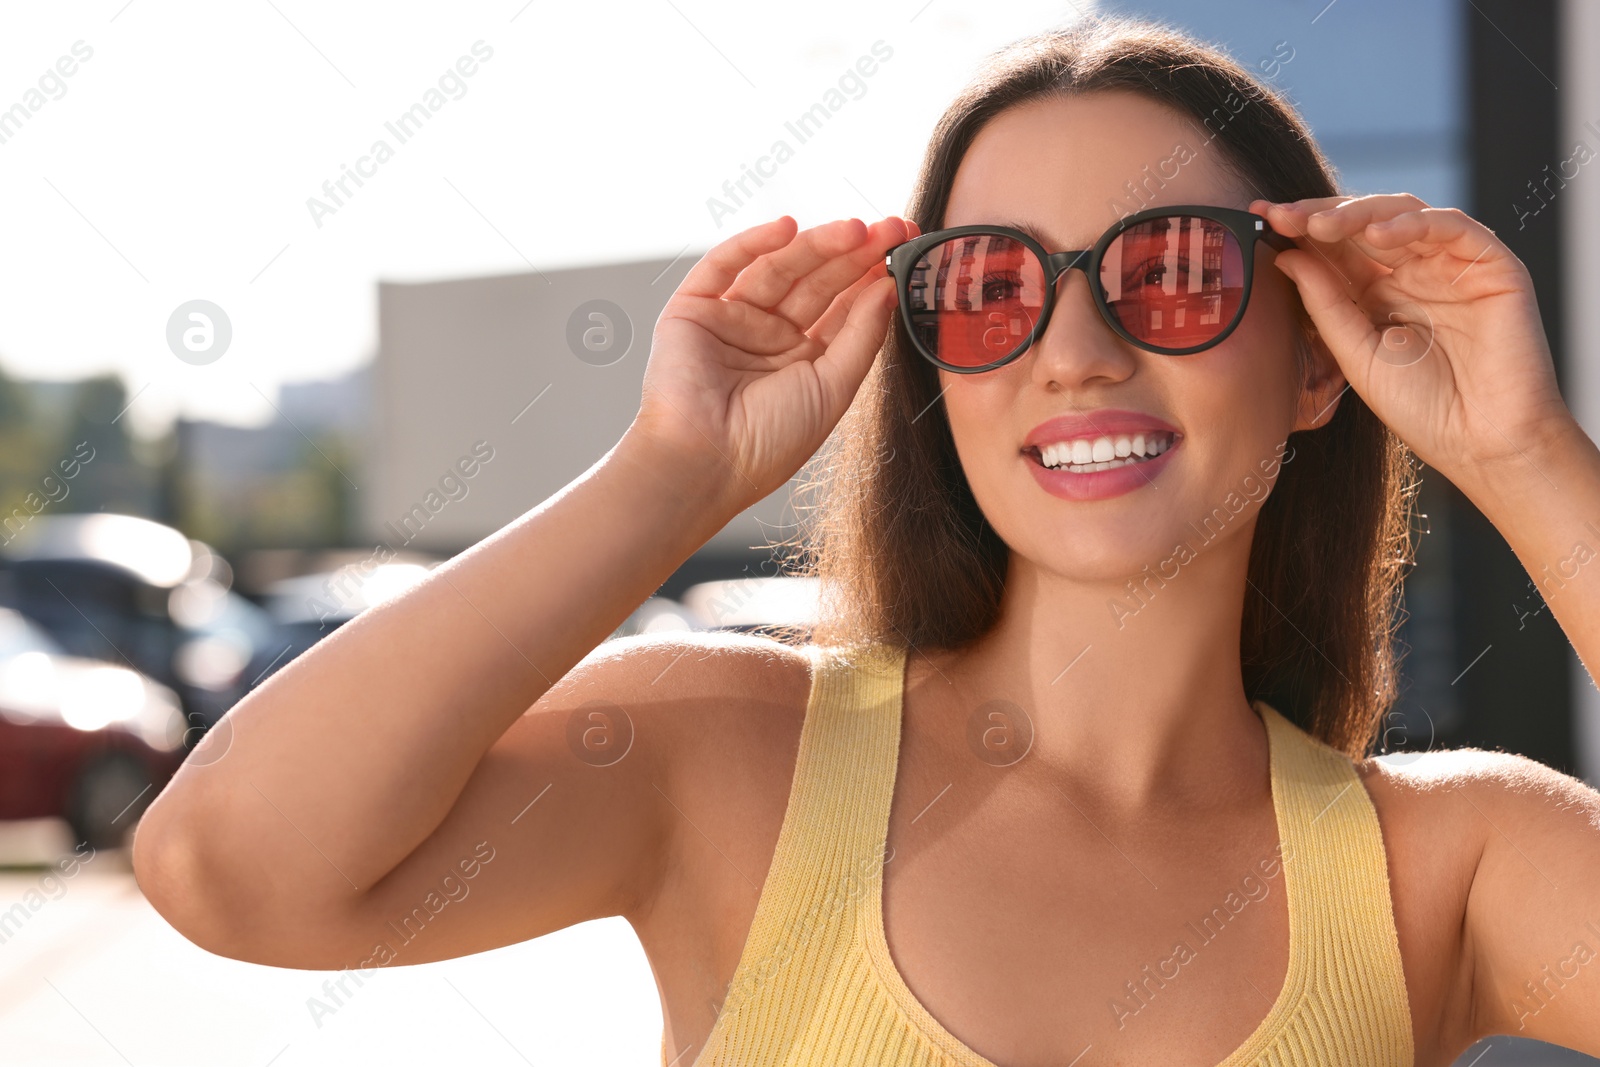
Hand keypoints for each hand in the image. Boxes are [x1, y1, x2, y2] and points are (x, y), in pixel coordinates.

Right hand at [631, 214, 915, 511]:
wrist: (704, 464)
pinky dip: (753, 243)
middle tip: (890, 228)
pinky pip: (723, 266)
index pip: (843, 306)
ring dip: (816, 245)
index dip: (873, 275)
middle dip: (853, 253)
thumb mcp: (833, 387)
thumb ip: (861, 335)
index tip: (906, 246)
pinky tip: (787, 228)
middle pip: (816, 282)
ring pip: (778, 268)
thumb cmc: (768, 444)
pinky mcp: (692, 310)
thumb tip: (888, 288)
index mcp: (803, 361)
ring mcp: (731, 320)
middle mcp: (768, 337)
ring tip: (853, 229)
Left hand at [1255, 194, 1572, 487]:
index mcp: (1378, 293)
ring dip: (1358, 213)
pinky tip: (1377, 232)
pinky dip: (1413, 223)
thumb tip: (1287, 256)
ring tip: (1319, 225)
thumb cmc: (1422, 408)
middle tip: (1281, 217)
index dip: (1298, 231)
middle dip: (1319, 216)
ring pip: (1403, 214)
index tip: (1258, 220)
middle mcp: (1413, 273)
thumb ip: (1324, 304)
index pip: (1335, 248)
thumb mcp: (1355, 353)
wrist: (1481, 443)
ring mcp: (1452, 266)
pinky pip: (1453, 227)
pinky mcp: (1492, 266)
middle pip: (1363, 224)